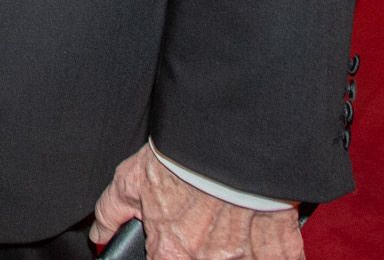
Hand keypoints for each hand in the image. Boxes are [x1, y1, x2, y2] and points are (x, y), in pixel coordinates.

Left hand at [91, 143, 303, 259]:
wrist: (229, 136)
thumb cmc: (180, 156)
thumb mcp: (131, 178)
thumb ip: (111, 212)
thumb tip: (99, 235)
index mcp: (173, 250)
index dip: (163, 254)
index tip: (168, 245)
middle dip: (200, 249)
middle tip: (203, 224)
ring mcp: (247, 256)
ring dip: (232, 250)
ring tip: (228, 225)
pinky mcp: (281, 245)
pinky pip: (284, 259)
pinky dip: (272, 252)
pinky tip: (260, 237)